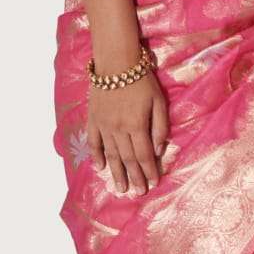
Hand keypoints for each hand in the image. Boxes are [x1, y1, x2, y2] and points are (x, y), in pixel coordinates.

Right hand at [88, 68, 168, 195]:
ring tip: (120, 188)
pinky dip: (96, 155)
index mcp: (137, 125)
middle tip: (137, 193)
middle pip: (128, 159)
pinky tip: (100, 168)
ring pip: (110, 155)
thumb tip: (159, 149)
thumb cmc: (142, 79)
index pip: (144, 155)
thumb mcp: (159, 100)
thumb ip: (160, 126)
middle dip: (134, 177)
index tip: (153, 183)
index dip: (149, 171)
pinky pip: (93, 142)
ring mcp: (104, 125)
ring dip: (116, 173)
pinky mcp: (93, 119)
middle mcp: (119, 129)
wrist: (115, 61)